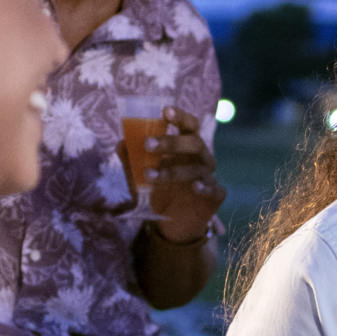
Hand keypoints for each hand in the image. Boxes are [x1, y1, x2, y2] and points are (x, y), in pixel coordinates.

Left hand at [142, 105, 225, 242]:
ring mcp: (209, 176)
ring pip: (197, 168)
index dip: (179, 116)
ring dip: (173, 170)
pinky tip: (194, 187)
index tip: (164, 111)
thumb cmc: (160, 191)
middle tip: (147, 144)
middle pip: (194, 142)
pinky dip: (205, 186)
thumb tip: (121, 143)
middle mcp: (200, 158)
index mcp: (186, 146)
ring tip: (150, 176)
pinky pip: (214, 188)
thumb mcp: (141, 176)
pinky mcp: (215, 196)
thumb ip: (131, 159)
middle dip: (171, 142)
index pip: (189, 125)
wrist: (171, 224)